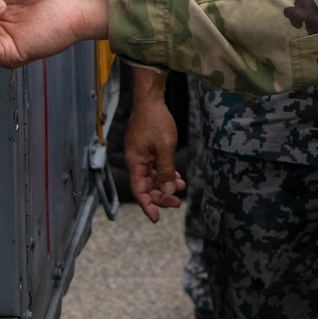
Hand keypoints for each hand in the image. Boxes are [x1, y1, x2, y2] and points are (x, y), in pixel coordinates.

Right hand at [122, 86, 182, 221]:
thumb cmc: (155, 121)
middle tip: (177, 201)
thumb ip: (166, 171)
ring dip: (165, 184)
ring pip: (152, 177)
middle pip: (146, 186)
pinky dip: (165, 173)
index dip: (147, 206)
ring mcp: (141, 155)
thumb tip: (167, 191)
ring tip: (182, 188)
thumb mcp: (164, 148)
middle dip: (161, 195)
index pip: (139, 191)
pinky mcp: (146, 149)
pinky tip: (177, 177)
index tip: (156, 218)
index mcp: (135, 163)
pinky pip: (155, 167)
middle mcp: (135, 162)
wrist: (151, 100)